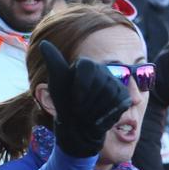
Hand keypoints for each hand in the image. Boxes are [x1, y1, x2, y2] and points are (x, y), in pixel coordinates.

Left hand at [37, 40, 130, 157]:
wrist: (76, 126)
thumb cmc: (65, 104)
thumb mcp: (56, 84)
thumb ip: (54, 63)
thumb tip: (44, 43)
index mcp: (86, 65)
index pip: (87, 66)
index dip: (80, 86)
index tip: (74, 99)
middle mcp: (103, 71)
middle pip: (99, 82)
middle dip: (86, 102)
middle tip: (79, 110)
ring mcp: (115, 83)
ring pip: (110, 94)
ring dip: (94, 110)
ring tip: (87, 114)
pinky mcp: (124, 97)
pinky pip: (119, 103)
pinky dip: (106, 115)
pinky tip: (99, 117)